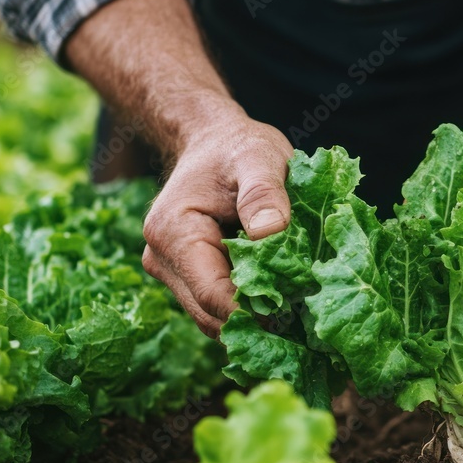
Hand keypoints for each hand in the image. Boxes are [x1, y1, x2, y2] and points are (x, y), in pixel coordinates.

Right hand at [142, 108, 293, 337]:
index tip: (293, 314)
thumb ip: (264, 192)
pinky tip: (276, 296)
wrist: (214, 142)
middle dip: (254, 319)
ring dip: (250, 317)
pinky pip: (215, 305)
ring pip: (212, 316)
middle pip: (209, 313)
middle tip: (301, 319)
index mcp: (173, 232)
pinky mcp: (185, 276)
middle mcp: (161, 258)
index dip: (252, 311)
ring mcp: (170, 270)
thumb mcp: (259, 158)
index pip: (211, 294)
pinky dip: (245, 307)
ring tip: (292, 308)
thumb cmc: (236, 148)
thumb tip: (270, 233)